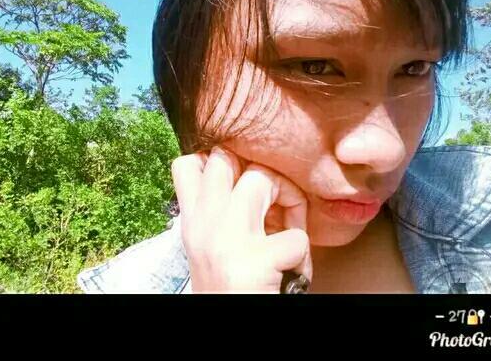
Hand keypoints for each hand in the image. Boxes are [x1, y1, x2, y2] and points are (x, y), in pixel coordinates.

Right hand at [171, 146, 311, 292]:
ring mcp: (227, 241)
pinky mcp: (255, 263)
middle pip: (226, 157)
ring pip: (262, 179)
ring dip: (287, 200)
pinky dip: (302, 255)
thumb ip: (220, 213)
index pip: (187, 163)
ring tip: (286, 229)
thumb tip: (251, 182)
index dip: (219, 161)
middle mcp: (203, 225)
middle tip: (270, 200)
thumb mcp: (210, 246)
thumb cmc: (225, 289)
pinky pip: (295, 238)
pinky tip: (291, 273)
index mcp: (192, 222)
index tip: (242, 182)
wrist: (226, 334)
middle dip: (258, 171)